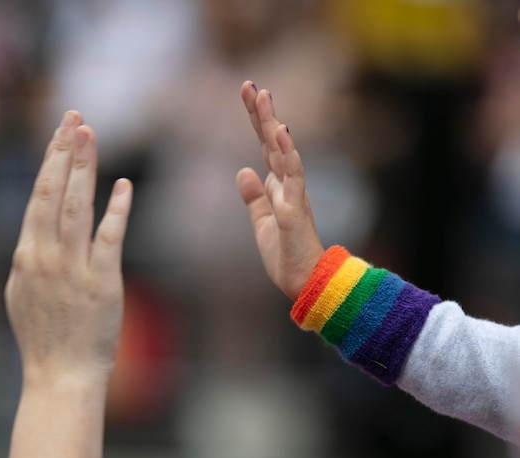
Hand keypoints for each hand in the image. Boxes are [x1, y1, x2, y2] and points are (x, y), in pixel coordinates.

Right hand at [6, 110, 131, 383]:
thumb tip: (37, 233)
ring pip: (76, 206)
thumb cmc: (44, 337)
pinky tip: (122, 185)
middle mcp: (45, 256)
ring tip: (90, 135)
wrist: (61, 375)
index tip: (58, 134)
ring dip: (84, 168)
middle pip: (53, 192)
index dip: (48, 162)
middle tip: (75, 118)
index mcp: (25, 256)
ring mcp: (73, 269)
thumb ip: (30, 259)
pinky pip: (109, 238)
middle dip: (63, 151)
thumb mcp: (22, 293)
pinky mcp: (102, 283)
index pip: (36, 197)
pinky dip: (116, 209)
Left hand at [236, 81, 323, 300]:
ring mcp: (294, 195)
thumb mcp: (262, 222)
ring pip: (283, 153)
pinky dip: (288, 156)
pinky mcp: (296, 211)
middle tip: (250, 85)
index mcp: (278, 187)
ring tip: (265, 97)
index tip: (248, 93)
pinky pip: (293, 179)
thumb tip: (242, 170)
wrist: (304, 281)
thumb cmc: (286, 253)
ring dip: (274, 125)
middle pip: (272, 143)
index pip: (265, 147)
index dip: (256, 121)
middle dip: (262, 114)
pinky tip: (282, 134)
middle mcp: (287, 185)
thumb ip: (253, 197)